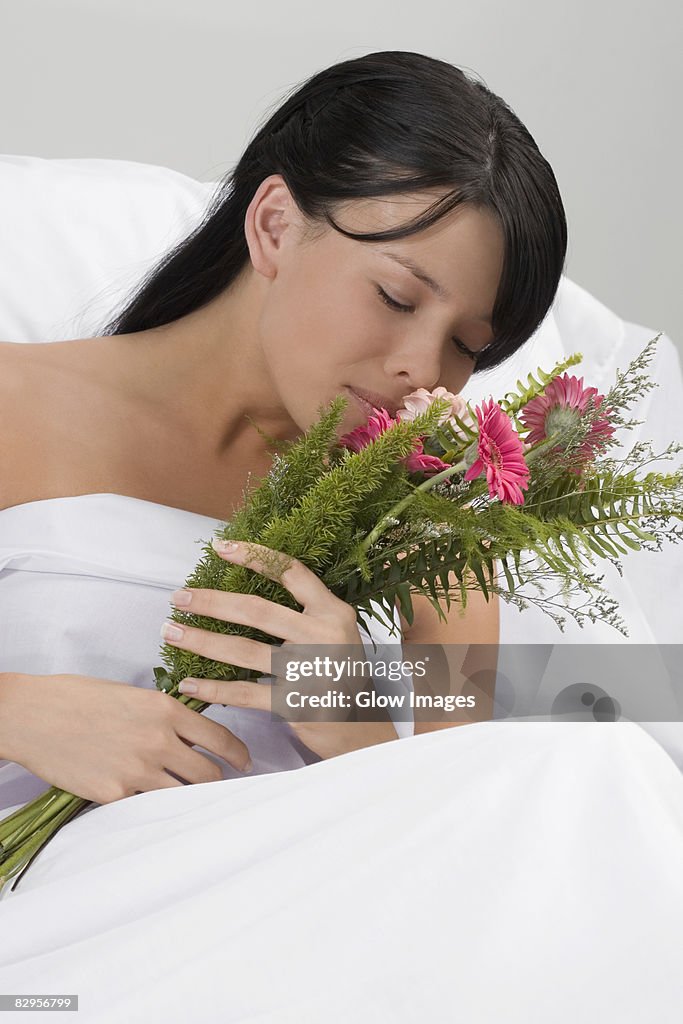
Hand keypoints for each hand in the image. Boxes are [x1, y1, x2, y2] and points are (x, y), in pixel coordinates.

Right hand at [2, 673, 252, 804]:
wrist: (33, 715)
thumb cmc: (78, 697)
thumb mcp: (132, 695)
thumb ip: (164, 716)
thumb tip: (189, 735)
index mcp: (165, 710)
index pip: (221, 739)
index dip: (239, 756)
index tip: (245, 764)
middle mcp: (158, 741)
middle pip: (209, 775)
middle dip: (220, 783)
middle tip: (224, 787)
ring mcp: (137, 771)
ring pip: (184, 795)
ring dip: (192, 799)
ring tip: (194, 801)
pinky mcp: (114, 794)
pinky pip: (147, 807)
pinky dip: (155, 807)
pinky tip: (155, 806)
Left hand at [162, 539, 398, 759]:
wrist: (362, 731)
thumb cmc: (341, 675)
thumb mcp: (337, 634)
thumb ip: (306, 612)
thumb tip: (248, 591)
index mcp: (333, 612)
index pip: (291, 572)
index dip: (254, 556)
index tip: (220, 547)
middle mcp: (322, 636)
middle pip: (256, 610)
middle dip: (211, 601)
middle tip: (179, 597)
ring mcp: (308, 671)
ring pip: (243, 650)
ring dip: (201, 641)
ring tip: (171, 633)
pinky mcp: (294, 704)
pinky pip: (244, 692)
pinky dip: (213, 688)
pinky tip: (188, 683)